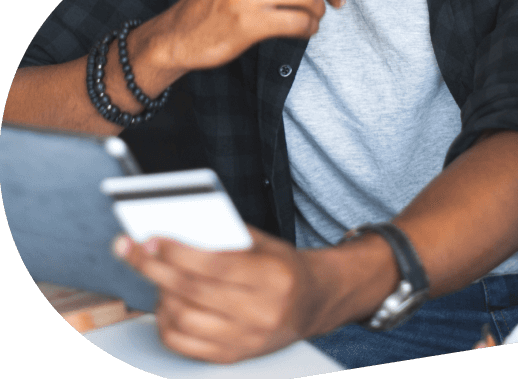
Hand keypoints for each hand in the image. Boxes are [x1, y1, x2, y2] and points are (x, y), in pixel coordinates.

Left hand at [113, 227, 330, 363]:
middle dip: (155, 267)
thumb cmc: (285, 267)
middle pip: (192, 291)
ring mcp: (244, 340)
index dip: (178, 252)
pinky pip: (183, 344)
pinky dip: (165, 322)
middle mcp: (259, 313)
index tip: (151, 238)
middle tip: (132, 249)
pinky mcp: (231, 357)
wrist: (313, 303)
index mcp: (273, 278)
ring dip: (159, 294)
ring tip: (153, 273)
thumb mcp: (266, 244)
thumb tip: (181, 231)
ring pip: (183, 319)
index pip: (214, 266)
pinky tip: (164, 303)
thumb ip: (228, 238)